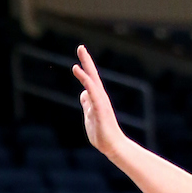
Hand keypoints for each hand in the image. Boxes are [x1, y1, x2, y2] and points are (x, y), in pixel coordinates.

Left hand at [71, 45, 125, 159]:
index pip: (90, 80)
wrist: (112, 146)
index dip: (85, 67)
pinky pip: (92, 92)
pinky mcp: (100, 108)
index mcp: (96, 99)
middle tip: (80, 46)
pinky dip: (86, 80)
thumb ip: (87, 103)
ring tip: (80, 53)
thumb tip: (83, 93)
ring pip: (92, 81)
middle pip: (92, 75)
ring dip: (86, 67)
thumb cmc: (102, 133)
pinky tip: (79, 71)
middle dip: (86, 60)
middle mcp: (100, 97)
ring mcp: (100, 102)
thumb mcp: (90, 115)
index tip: (80, 54)